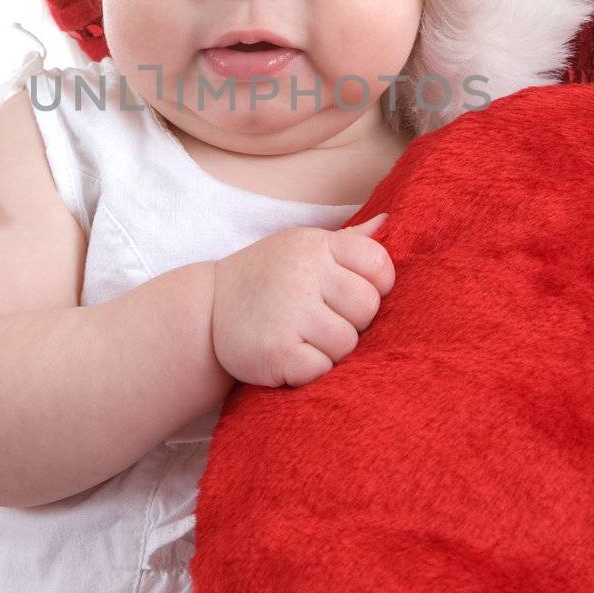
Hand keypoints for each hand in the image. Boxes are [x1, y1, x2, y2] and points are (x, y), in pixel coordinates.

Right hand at [211, 214, 393, 387]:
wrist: (204, 312)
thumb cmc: (265, 279)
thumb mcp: (301, 248)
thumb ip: (347, 242)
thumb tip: (389, 221)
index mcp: (316, 245)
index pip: (378, 263)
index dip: (375, 286)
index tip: (349, 296)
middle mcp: (303, 272)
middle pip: (367, 307)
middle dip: (352, 322)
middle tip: (320, 321)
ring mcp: (289, 311)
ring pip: (347, 343)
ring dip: (330, 350)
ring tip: (302, 338)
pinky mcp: (277, 350)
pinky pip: (321, 369)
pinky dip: (308, 370)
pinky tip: (288, 355)